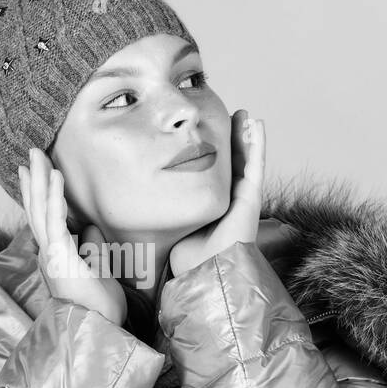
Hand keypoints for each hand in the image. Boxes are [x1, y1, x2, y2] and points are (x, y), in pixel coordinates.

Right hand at [19, 146, 127, 326]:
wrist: (97, 328)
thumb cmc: (98, 306)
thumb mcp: (98, 269)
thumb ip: (92, 248)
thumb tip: (90, 228)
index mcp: (55, 256)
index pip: (43, 218)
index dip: (37, 194)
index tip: (32, 172)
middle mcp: (48, 253)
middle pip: (36, 209)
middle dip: (33, 179)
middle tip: (31, 153)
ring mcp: (51, 254)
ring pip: (41, 210)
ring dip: (40, 180)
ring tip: (38, 155)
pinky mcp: (60, 256)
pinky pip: (56, 221)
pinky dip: (55, 197)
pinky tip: (56, 176)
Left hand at [167, 110, 265, 277]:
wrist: (203, 272)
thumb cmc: (183, 257)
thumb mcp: (167, 223)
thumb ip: (157, 208)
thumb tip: (127, 200)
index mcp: (211, 206)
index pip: (213, 173)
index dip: (211, 152)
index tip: (204, 131)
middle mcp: (229, 201)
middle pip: (232, 163)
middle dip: (231, 140)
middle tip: (228, 117)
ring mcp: (242, 200)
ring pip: (246, 161)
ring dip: (247, 136)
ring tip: (243, 115)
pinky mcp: (252, 199)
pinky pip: (257, 166)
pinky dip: (259, 145)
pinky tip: (258, 125)